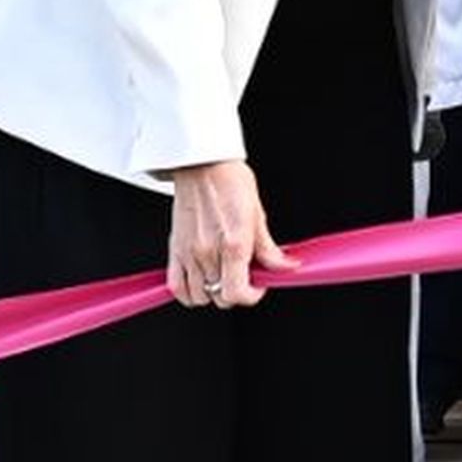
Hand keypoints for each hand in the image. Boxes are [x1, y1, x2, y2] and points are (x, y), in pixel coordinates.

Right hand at [167, 160, 295, 308]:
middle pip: (220, 297)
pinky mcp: (175, 249)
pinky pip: (176, 286)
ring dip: (212, 292)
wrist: (203, 164)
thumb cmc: (230, 182)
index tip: (257, 286)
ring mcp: (189, 252)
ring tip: (222, 276)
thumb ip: (269, 249)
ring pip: (199, 296)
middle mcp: (209, 252)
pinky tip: (200, 281)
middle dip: (235, 292)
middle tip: (242, 276)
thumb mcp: (258, 215)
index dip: (251, 296)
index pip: (237, 293)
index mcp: (234, 244)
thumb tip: (286, 266)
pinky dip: (187, 291)